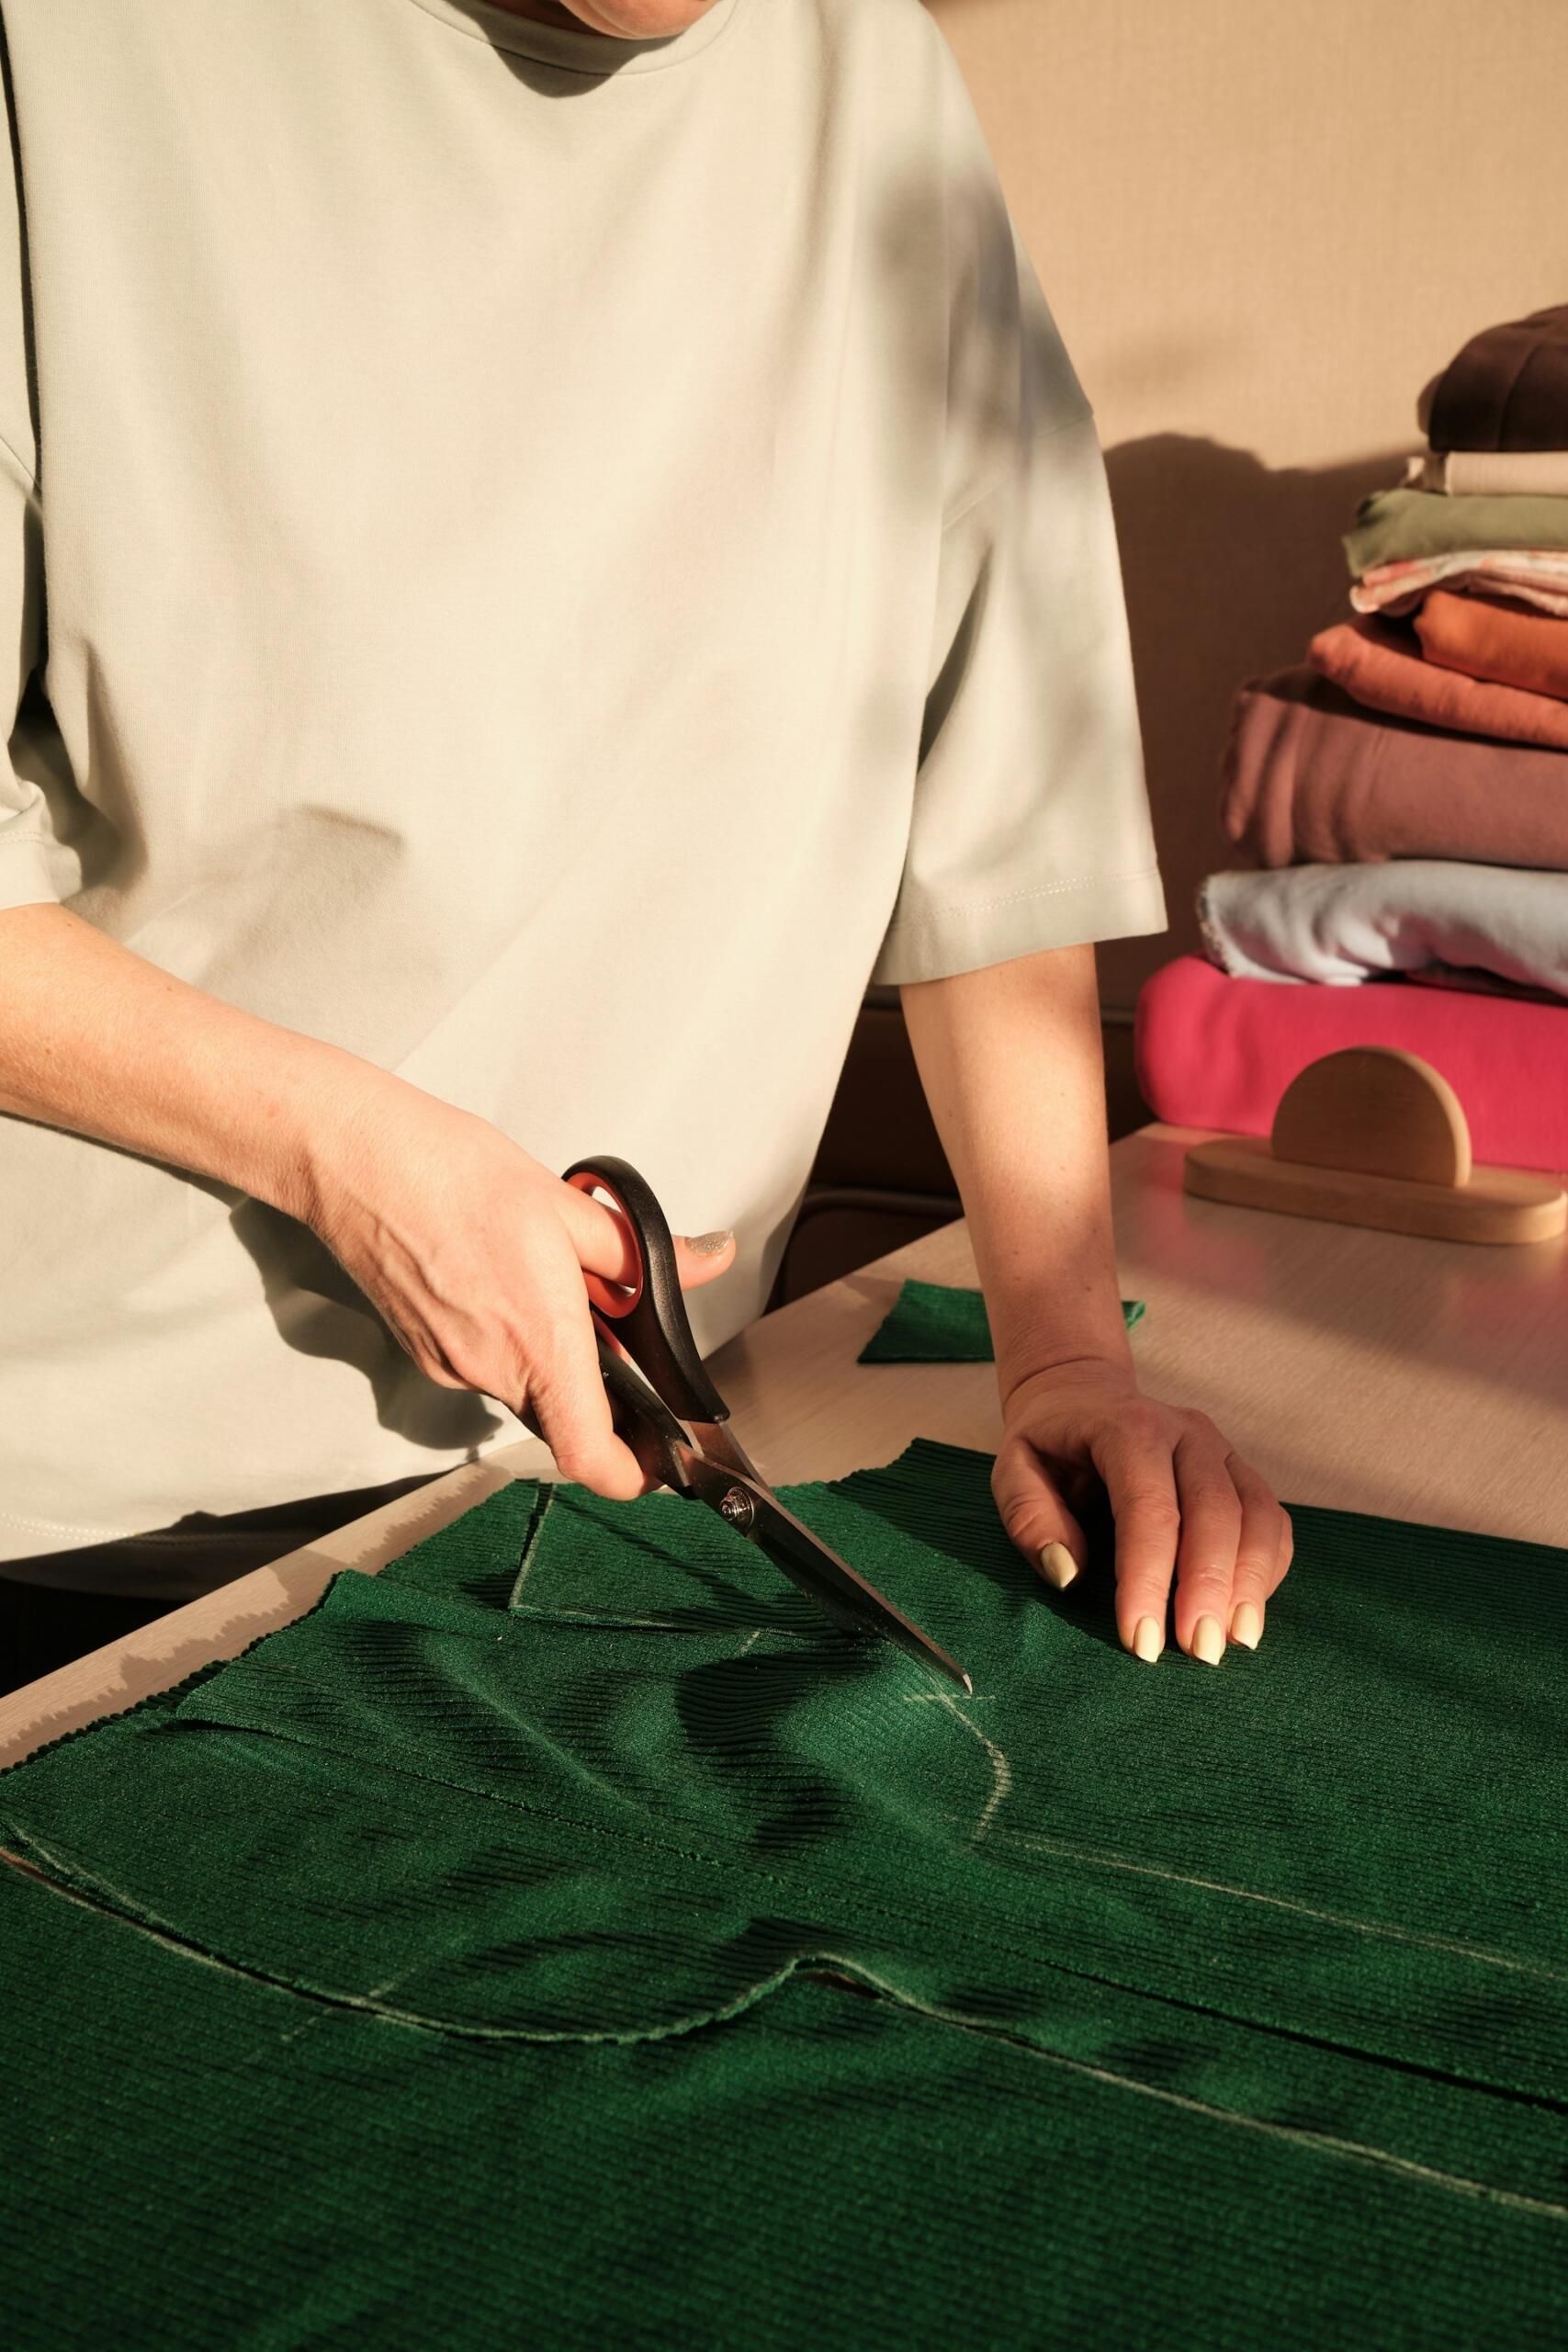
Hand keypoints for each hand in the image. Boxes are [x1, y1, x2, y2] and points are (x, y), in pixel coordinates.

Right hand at [299, 1076, 734, 1501]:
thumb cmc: (448, 1174)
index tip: (654, 1466)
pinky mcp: (422, 1351)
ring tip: (541, 1276)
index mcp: (538, 1340)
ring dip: (546, 1352)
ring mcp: (449, 1365)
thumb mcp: (569, 1205)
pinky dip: (506, 1337)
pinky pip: (483, 1365)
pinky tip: (498, 1276)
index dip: (629, 1475)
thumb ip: (640, 1253)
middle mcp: (489, 1369)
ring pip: (522, 1386)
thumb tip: (707, 1259)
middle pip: (562, 1416)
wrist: (353, 1160)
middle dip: (594, 1383)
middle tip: (604, 1320)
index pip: (588, 1453)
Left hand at [991, 1356, 1292, 1662]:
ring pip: (1256, 1514)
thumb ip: (1030, 1518)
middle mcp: (1185, 1432)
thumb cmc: (1049, 1442)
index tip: (1142, 1641)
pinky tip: (1246, 1612)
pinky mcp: (1239, 1470)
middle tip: (1200, 1653)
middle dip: (1210, 1587)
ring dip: (1251, 1582)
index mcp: (1127, 1428)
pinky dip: (1266, 1568)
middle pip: (1215, 1511)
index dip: (1148, 1578)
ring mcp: (1220, 1449)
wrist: (1082, 1391)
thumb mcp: (1013, 1469)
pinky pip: (1271, 1520)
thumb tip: (1067, 1572)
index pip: (1149, 1509)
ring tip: (1236, 1641)